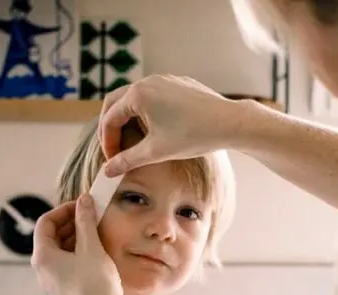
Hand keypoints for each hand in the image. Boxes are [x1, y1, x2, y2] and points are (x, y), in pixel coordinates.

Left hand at [30, 194, 121, 294]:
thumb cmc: (95, 282)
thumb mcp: (91, 246)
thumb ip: (85, 221)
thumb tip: (83, 200)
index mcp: (42, 256)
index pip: (45, 223)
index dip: (63, 210)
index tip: (82, 205)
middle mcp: (42, 268)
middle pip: (51, 235)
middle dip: (70, 222)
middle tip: (90, 214)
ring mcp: (52, 279)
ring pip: (59, 249)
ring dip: (75, 235)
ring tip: (95, 229)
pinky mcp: (64, 286)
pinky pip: (66, 262)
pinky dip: (77, 250)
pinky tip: (95, 247)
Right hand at [97, 75, 245, 176]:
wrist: (230, 122)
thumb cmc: (194, 135)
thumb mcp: (156, 152)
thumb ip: (128, 160)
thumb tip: (107, 171)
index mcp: (138, 94)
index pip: (110, 118)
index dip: (107, 142)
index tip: (112, 160)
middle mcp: (148, 81)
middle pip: (116, 102)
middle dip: (112, 126)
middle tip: (114, 147)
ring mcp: (165, 79)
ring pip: (136, 97)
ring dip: (129, 117)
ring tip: (132, 139)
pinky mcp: (179, 83)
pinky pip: (155, 94)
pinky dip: (146, 110)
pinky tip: (156, 128)